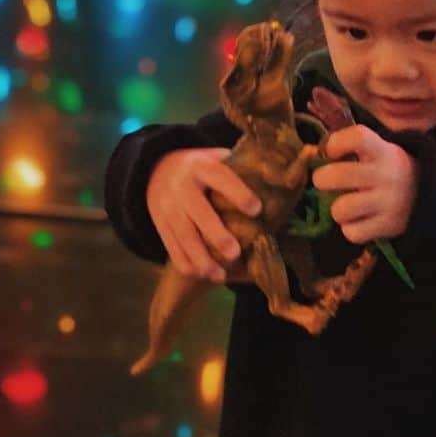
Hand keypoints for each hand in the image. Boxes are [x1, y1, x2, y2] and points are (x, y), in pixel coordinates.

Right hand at [147, 147, 261, 281]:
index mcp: (201, 167)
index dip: (238, 193)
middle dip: (216, 235)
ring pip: (184, 236)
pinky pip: (172, 248)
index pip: (220, 178)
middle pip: (198, 212)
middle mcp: (183, 187)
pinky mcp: (161, 226)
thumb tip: (278, 190)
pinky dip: (187, 265)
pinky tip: (204, 276)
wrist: (157, 171)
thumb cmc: (201, 169)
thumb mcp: (216, 160)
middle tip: (236, 253)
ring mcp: (169, 208)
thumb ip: (239, 172)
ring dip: (202, 259)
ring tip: (221, 276)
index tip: (257, 210)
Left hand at [310, 125, 419, 244]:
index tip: (330, 151)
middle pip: (337, 175)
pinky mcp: (389, 227)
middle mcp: (387, 176)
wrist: (425, 195)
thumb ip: (349, 148)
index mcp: (383, 151)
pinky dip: (351, 228)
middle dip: (322, 178)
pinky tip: (359, 220)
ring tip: (346, 204)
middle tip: (326, 181)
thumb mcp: (377, 150)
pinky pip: (352, 233)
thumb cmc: (386, 169)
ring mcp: (389, 203)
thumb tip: (311, 153)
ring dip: (337, 209)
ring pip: (340, 209)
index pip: (357, 137)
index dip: (336, 143)